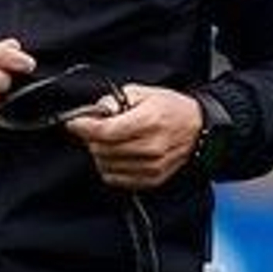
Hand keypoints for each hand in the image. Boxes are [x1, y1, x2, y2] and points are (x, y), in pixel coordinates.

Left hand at [64, 85, 201, 188]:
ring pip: (106, 165)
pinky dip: (109, 167)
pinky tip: (116, 155)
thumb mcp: (143, 92)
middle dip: (92, 138)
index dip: (83, 127)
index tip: (74, 123)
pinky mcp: (151, 179)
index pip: (105, 131)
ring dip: (100, 153)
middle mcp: (151, 146)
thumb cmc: (171, 109)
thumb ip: (116, 100)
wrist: (198, 128)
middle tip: (95, 129)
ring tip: (109, 141)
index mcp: (149, 121)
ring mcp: (151, 165)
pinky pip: (116, 179)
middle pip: (102, 149)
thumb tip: (95, 111)